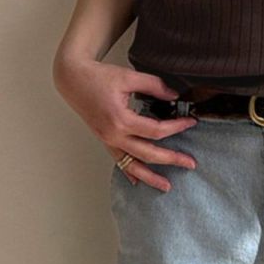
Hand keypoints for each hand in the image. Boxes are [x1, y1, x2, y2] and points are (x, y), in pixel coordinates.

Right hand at [53, 57, 197, 191]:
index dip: (176, 127)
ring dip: (151, 177)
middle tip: (190, 163)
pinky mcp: (105, 141)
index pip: (156, 130)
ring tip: (167, 186)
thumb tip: (174, 95)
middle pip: (149, 154)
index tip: (190, 122)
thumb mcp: (129, 77)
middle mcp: (114, 135)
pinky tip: (138, 182)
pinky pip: (119, 162)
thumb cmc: (98, 77)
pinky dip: (129, 173)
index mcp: (121, 120)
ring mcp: (108, 141)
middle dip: (172, 159)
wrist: (73, 80)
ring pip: (133, 165)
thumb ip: (154, 85)